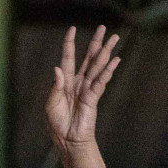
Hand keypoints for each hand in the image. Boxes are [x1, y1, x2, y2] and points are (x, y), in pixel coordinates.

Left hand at [46, 25, 119, 148]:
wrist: (67, 139)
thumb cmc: (57, 123)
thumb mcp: (51, 104)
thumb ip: (55, 86)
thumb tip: (57, 69)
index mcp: (65, 81)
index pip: (68, 58)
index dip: (70, 43)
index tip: (72, 29)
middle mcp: (78, 82)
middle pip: (89, 58)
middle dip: (96, 42)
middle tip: (103, 27)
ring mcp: (87, 88)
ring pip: (98, 66)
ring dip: (106, 51)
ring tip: (115, 38)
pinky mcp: (94, 97)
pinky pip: (101, 81)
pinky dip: (108, 70)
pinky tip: (116, 59)